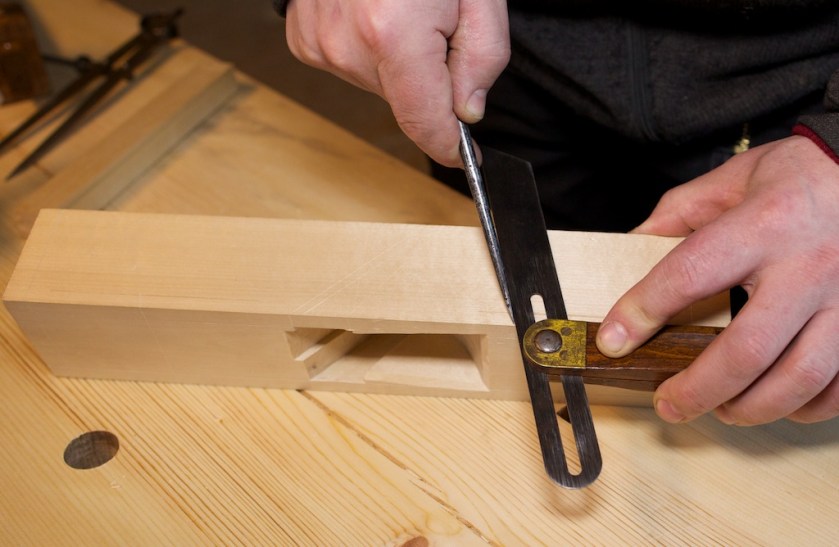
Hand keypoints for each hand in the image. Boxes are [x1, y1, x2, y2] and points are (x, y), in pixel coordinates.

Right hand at [284, 0, 509, 166]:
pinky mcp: (304, 38)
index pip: (423, 122)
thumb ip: (482, 58)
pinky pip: (349, 66)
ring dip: (398, 63)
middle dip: (429, 81)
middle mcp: (348, 45)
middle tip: (439, 30)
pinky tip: (375, 15)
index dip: (449, 145)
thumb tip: (466, 110)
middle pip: (403, 101)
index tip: (465, 155)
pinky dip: (369, 51)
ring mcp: (319, 42)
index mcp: (393, 34)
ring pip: (377, 84)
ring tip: (402, 12)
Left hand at [596, 135, 838, 424]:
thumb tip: (630, 249)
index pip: (689, 274)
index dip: (643, 311)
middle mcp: (808, 266)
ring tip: (721, 409)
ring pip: (798, 377)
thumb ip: (677, 214)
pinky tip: (774, 401)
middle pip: (746, 349)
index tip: (614, 340)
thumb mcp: (731, 180)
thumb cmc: (800, 177)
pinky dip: (805, 406)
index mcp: (764, 224)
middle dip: (697, 389)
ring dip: (751, 407)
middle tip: (667, 404)